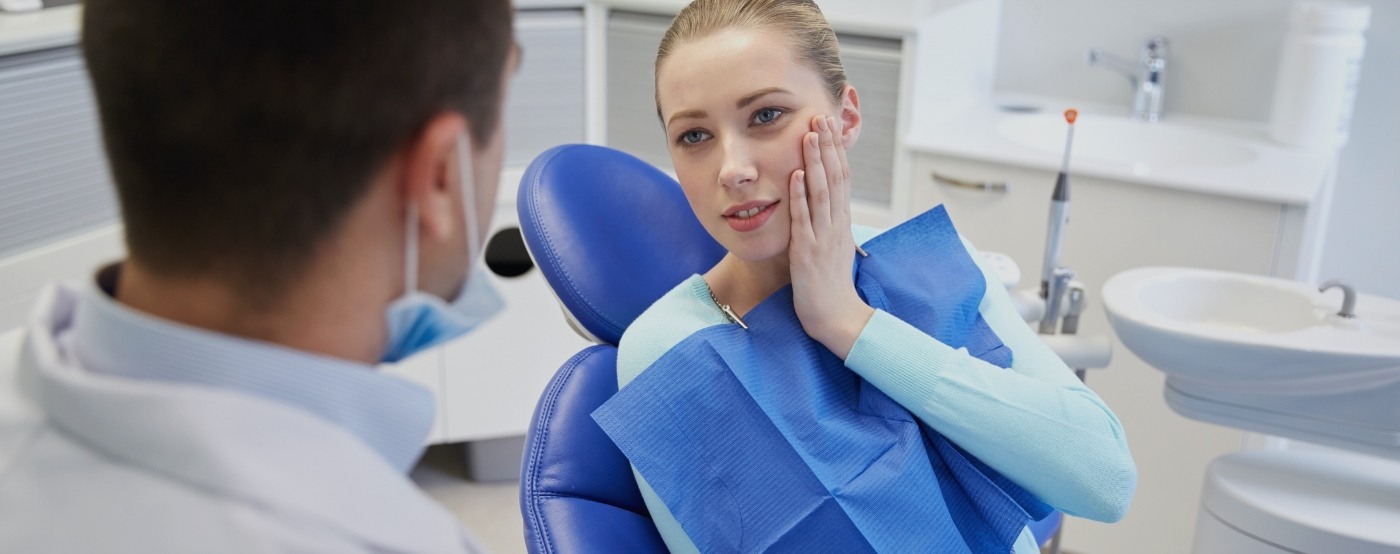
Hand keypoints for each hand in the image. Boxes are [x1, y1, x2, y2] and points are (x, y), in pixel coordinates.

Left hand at [788, 115, 874, 358]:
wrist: (837, 318)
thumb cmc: (831, 285)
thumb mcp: (833, 247)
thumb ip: (829, 224)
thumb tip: (825, 202)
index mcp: (842, 222)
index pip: (842, 178)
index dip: (836, 150)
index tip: (829, 125)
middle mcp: (836, 224)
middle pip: (835, 177)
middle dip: (827, 146)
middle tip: (821, 117)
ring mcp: (823, 237)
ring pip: (821, 192)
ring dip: (814, 162)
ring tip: (809, 135)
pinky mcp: (808, 252)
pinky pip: (804, 219)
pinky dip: (799, 195)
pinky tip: (794, 174)